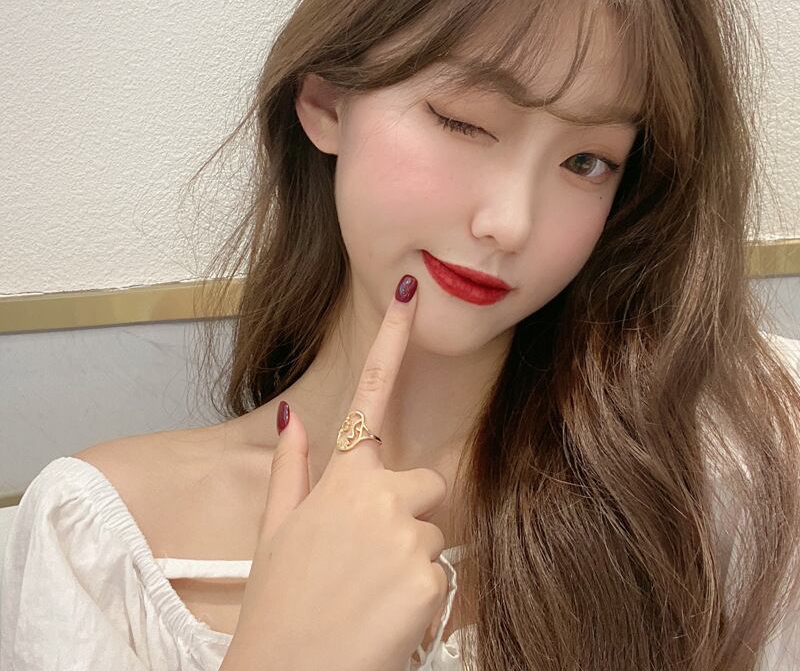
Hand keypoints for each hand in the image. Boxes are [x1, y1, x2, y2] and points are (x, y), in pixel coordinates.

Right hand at [221, 275, 448, 670]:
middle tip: (368, 559)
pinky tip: (386, 619)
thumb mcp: (275, 533)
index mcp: (342, 479)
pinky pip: (441, 575)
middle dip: (408, 513)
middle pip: (426, 484)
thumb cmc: (279, 605)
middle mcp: (380, 496)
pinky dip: (420, 598)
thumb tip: (294, 416)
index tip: (409, 294)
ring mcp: (408, 536)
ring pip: (434, 534)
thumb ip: (291, 468)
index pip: (370, 395)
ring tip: (369, 597)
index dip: (392, 339)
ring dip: (410, 562)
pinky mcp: (431, 579)